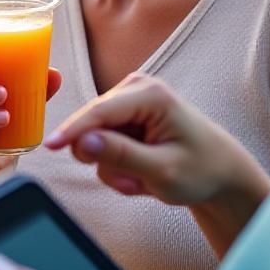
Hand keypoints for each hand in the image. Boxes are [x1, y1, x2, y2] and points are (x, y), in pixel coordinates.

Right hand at [43, 73, 267, 210]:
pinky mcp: (125, 116)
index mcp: (151, 95)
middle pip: (92, 126)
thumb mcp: (163, 171)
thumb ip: (122, 156)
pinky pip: (103, 144)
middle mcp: (136, 89)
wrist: (220, 172)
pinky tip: (143, 171)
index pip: (99, 112)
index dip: (72, 131)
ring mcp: (129, 101)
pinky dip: (120, 166)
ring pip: (95, 140)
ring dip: (116, 168)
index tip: (49, 147)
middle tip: (137, 181)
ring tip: (145, 178)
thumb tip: (82, 143)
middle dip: (109, 161)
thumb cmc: (201, 170)